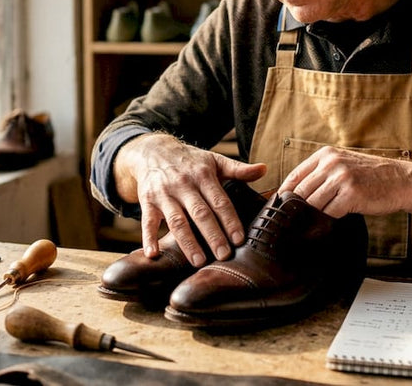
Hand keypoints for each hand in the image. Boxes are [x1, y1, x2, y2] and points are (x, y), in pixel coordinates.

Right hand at [115, 133, 265, 266]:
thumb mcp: (214, 160)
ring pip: (176, 221)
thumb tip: (264, 169)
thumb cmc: (190, 161)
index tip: (239, 239)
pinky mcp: (147, 201)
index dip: (230, 220)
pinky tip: (153, 255)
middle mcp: (183, 184)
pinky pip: (147, 222)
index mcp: (203, 175)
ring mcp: (164, 194)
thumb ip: (238, 169)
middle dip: (212, 235)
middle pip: (200, 213)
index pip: (219, 201)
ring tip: (198, 261)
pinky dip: (149, 238)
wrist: (153, 151)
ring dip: (187, 242)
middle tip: (223, 255)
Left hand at [278, 146, 411, 218]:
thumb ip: (322, 174)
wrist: (402, 180)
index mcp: (326, 154)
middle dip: (296, 209)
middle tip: (292, 223)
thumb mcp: (344, 165)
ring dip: (311, 216)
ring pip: (312, 203)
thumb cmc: (372, 176)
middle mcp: (331, 163)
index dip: (285, 194)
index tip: (281, 209)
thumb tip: (296, 195)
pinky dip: (326, 221)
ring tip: (310, 225)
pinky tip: (328, 224)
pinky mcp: (351, 194)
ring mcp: (341, 178)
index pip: (294, 175)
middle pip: (300, 191)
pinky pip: (329, 213)